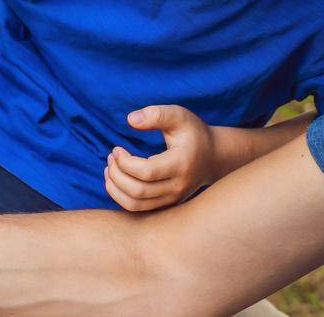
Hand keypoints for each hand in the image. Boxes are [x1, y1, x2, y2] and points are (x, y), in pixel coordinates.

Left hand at [103, 105, 220, 211]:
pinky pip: (137, 208)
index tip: (116, 149)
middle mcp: (177, 186)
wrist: (214, 157)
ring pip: (134, 204)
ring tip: (109, 168)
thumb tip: (130, 119)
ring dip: (114, 187)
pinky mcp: (166, 204)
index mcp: (180, 164)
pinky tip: (116, 179)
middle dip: (116, 174)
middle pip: (137, 191)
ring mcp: (172, 199)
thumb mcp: (179, 116)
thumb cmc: (193, 134)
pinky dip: (120, 196)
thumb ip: (156, 114)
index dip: (124, 162)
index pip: (146, 172)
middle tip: (111, 157)